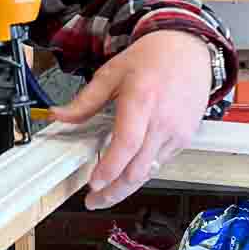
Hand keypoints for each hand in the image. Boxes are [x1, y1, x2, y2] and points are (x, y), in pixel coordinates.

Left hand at [50, 31, 211, 209]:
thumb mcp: (111, 72)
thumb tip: (59, 116)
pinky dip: (142, 171)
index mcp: (141, 101)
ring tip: (106, 192)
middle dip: (114, 192)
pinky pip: (160, 163)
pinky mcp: (185, 139)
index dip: (110, 169)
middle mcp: (162, 121)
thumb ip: (85, 100)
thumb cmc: (153, 58)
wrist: (189, 50)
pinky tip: (127, 172)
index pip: (126, 144)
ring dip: (127, 186)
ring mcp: (177, 133)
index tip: (93, 184)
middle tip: (94, 200)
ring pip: (149, 171)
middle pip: (138, 169)